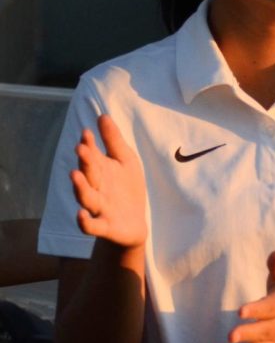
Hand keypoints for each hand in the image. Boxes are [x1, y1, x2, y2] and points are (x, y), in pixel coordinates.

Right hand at [70, 114, 146, 248]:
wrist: (132, 224)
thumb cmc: (126, 189)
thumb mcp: (125, 161)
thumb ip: (113, 141)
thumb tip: (102, 115)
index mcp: (101, 171)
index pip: (93, 156)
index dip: (89, 144)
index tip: (87, 132)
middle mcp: (96, 188)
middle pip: (89, 174)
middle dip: (85, 161)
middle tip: (81, 148)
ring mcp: (98, 208)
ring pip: (86, 197)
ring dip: (80, 187)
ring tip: (75, 174)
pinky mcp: (104, 226)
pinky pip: (91, 226)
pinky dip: (84, 222)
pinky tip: (81, 214)